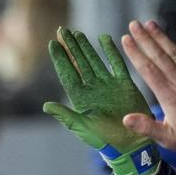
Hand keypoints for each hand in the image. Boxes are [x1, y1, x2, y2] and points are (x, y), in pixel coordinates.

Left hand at [43, 28, 158, 174]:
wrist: (130, 144)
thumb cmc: (104, 140)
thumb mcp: (82, 127)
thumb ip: (65, 115)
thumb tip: (45, 106)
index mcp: (80, 98)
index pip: (67, 73)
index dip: (59, 59)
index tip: (52, 43)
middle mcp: (92, 89)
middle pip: (78, 63)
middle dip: (70, 47)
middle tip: (62, 30)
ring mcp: (107, 85)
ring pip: (94, 61)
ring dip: (86, 47)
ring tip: (78, 34)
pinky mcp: (124, 84)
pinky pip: (116, 64)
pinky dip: (111, 51)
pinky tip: (104, 38)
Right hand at [120, 20, 175, 163]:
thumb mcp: (169, 139)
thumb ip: (148, 127)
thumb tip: (127, 119)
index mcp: (171, 98)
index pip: (150, 71)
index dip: (136, 54)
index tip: (126, 41)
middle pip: (160, 57)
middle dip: (145, 40)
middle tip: (133, 25)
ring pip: (175, 52)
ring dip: (161, 37)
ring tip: (148, 24)